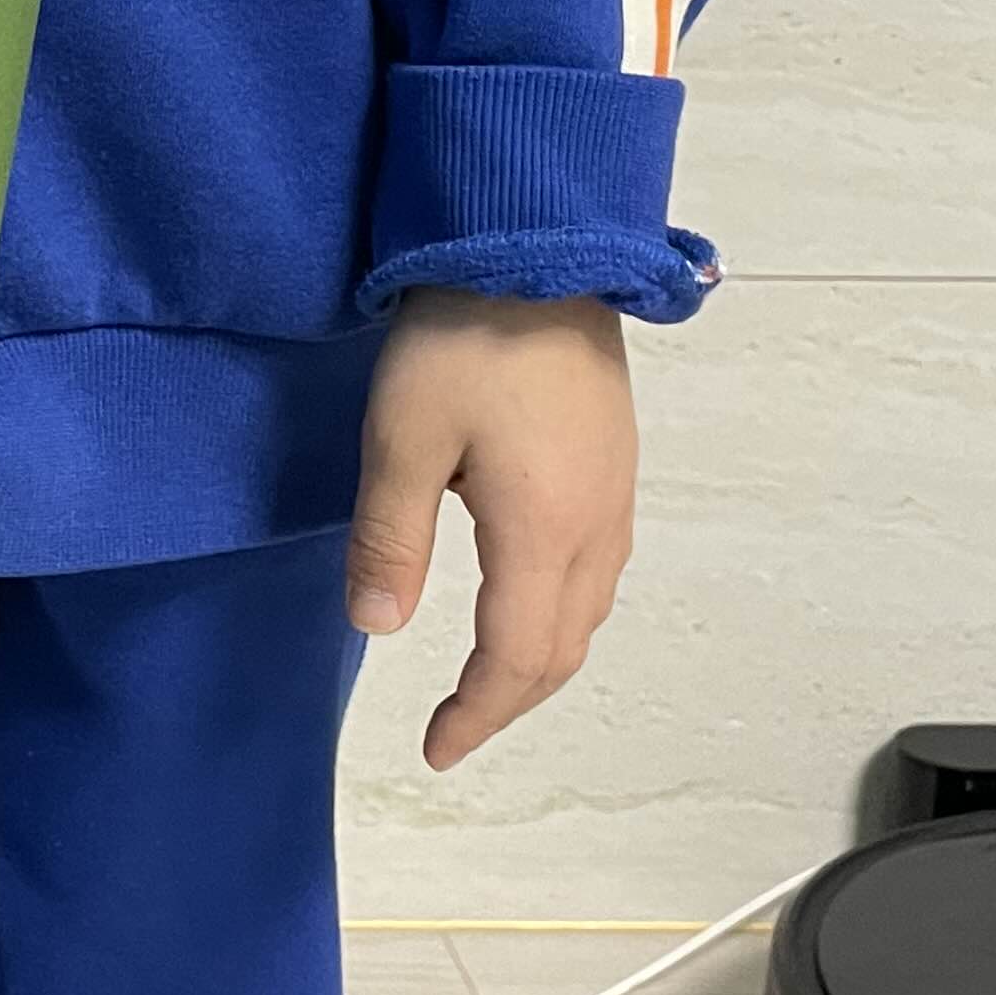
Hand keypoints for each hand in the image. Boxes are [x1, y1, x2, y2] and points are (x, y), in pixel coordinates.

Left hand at [347, 292, 637, 769]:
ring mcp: (617, 492)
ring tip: (489, 679)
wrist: (540, 245)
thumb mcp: (401, 439)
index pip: (517, 659)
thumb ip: (390, 540)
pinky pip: (599, 569)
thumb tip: (378, 627)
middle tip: (458, 727)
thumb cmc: (464, 338)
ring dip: (542, 658)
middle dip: (510, 699)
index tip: (435, 749)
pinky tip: (529, 598)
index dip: (477, 713)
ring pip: (590, 610)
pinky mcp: (616, 460)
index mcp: (544, 533)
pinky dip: (563, 611)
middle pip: (564, 647)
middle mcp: (596, 526)